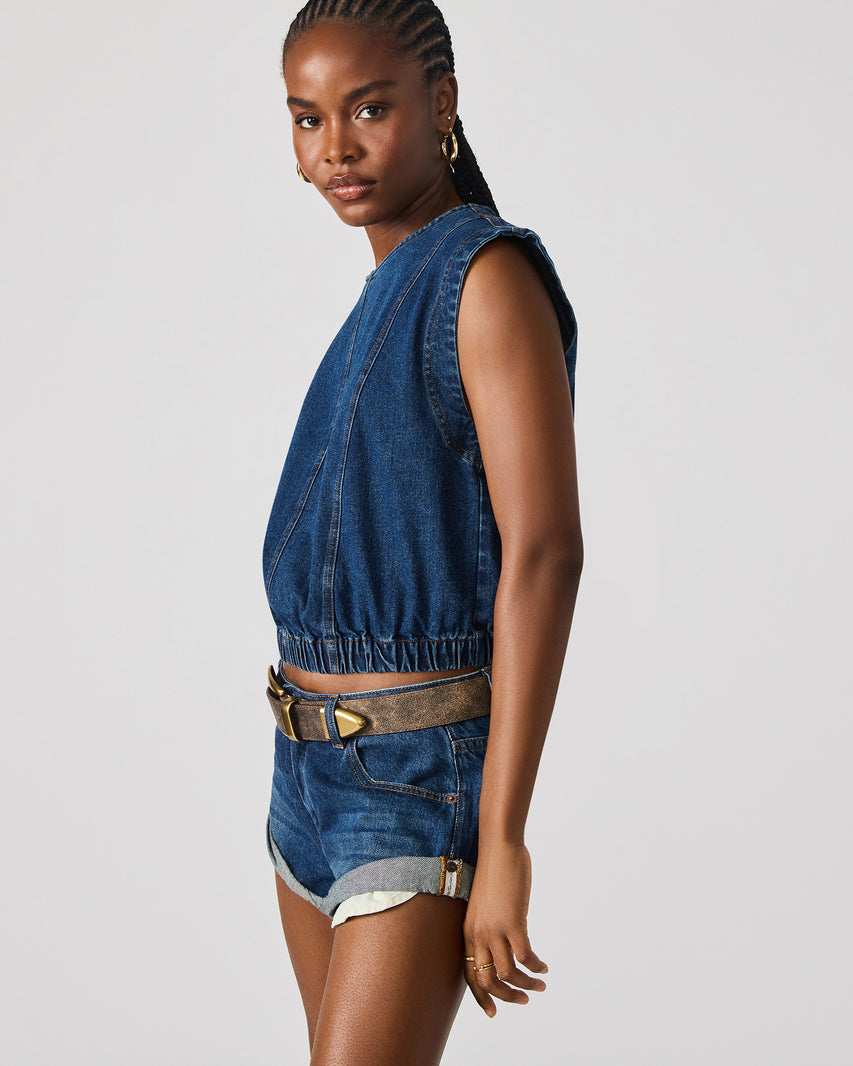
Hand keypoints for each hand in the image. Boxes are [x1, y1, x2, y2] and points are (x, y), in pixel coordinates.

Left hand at [462, 841, 547, 1016]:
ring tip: (541, 985)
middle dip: (507, 997)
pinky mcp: (513, 921)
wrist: (499, 847)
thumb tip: (501, 941)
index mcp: (469, 931)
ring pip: (508, 973)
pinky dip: (536, 967)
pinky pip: (525, 957)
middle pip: (487, 980)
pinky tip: (544, 967)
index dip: (481, 997)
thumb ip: (488, 925)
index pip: (470, 975)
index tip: (494, 1013)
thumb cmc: (494, 872)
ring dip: (526, 985)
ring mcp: (495, 929)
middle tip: (525, 1000)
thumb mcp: (483, 904)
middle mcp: (478, 934)